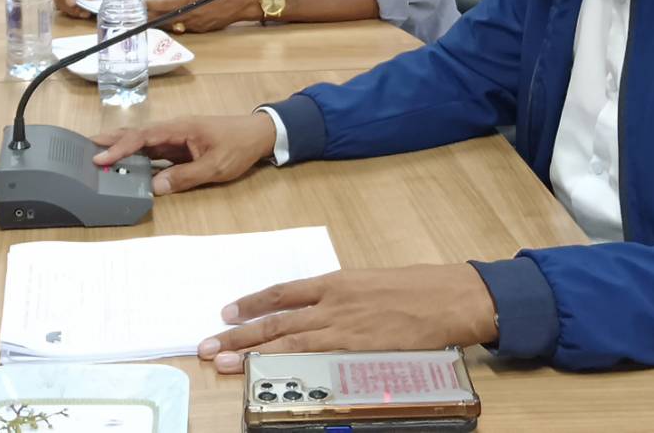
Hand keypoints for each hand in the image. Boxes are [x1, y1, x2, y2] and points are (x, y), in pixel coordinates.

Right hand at [91, 114, 276, 194]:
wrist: (258, 134)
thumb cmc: (238, 147)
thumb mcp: (215, 166)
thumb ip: (185, 176)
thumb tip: (155, 187)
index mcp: (180, 128)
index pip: (143, 136)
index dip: (120, 147)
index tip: (100, 157)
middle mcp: (174, 129)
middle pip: (137, 133)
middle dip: (111, 140)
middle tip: (84, 148)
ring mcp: (176, 137)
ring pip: (143, 141)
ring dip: (121, 147)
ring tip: (97, 154)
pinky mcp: (180, 146)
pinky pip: (153, 150)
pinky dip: (136, 155)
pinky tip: (126, 163)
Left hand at [146, 0, 259, 31]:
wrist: (242, 2)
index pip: (160, 4)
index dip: (147, 5)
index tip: (137, 3)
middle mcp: (188, 14)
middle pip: (162, 19)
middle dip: (148, 17)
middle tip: (136, 14)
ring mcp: (194, 25)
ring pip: (170, 26)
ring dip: (158, 22)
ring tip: (147, 18)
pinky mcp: (200, 30)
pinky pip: (181, 29)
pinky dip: (172, 25)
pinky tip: (167, 21)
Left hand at [196, 265, 499, 372]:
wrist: (448, 298)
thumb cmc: (417, 290)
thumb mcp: (372, 284)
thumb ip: (344, 298)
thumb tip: (321, 311)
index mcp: (336, 282)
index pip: (283, 292)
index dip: (252, 303)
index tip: (227, 311)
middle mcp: (332, 303)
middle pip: (274, 319)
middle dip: (237, 333)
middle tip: (206, 343)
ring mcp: (342, 327)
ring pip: (285, 340)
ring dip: (249, 351)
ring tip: (221, 359)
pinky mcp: (356, 349)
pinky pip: (314, 358)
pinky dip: (288, 364)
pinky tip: (267, 372)